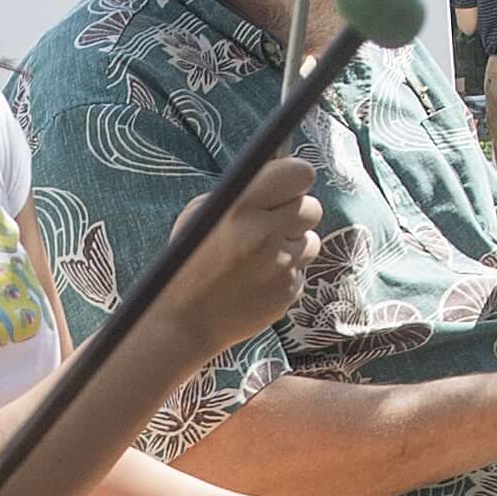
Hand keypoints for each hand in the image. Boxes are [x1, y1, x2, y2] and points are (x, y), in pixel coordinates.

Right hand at [161, 156, 324, 353]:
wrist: (184, 322)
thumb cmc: (190, 261)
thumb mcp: (204, 214)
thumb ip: (245, 193)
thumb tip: (283, 174)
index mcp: (239, 207)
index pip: (299, 174)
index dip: (295, 177)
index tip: (288, 184)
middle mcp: (264, 234)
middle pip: (312, 207)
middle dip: (295, 212)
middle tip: (272, 222)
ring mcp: (279, 266)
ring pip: (311, 240)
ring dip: (292, 244)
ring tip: (259, 256)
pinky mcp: (288, 291)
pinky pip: (301, 270)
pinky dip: (285, 272)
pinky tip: (257, 280)